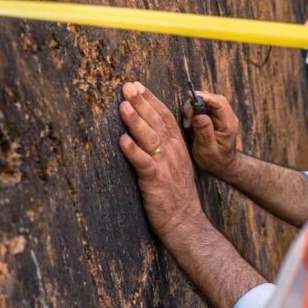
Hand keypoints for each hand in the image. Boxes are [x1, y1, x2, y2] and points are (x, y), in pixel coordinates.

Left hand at [118, 82, 206, 243]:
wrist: (185, 221)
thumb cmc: (176, 195)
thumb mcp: (175, 165)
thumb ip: (165, 148)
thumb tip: (148, 132)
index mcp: (178, 147)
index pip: (166, 117)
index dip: (152, 100)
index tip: (139, 86)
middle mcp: (173, 152)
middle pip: (157, 121)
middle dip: (141, 102)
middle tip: (127, 86)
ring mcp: (165, 165)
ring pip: (150, 138)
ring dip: (136, 120)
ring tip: (123, 105)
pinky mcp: (156, 181)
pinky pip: (144, 163)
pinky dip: (133, 151)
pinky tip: (122, 140)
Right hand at [181, 90, 240, 178]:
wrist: (220, 166)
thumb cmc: (215, 161)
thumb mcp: (208, 149)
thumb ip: (204, 132)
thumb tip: (199, 116)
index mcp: (228, 124)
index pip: (220, 103)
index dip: (205, 97)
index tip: (190, 97)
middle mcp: (226, 117)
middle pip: (211, 99)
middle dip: (195, 104)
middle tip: (187, 121)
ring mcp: (220, 117)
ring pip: (204, 102)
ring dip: (192, 110)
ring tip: (188, 126)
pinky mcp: (212, 118)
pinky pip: (201, 108)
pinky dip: (192, 113)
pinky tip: (190, 126)